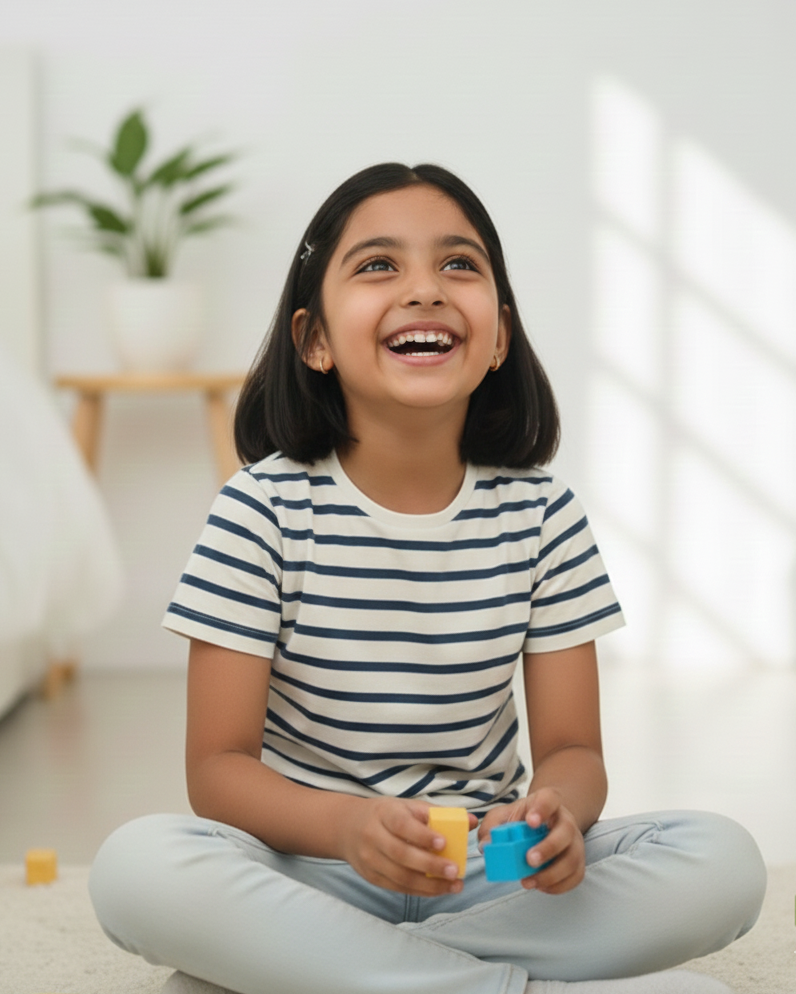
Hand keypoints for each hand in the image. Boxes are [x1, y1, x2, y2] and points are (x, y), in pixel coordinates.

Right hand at [339, 797, 477, 895]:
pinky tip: (438, 890)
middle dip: (430, 865)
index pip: (402, 825)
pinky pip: (398, 888)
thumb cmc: (385, 815)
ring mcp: (370, 859)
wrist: (348, 828)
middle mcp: (373, 836)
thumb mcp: (406, 806)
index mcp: (384, 813)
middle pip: (401, 854)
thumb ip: (438, 814)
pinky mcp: (371, 877)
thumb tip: (472, 821)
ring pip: (400, 876)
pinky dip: (420, 891)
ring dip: (429, 885)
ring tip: (453, 885)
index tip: (444, 843)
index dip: (422, 835)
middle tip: (455, 871)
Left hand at [478, 788, 584, 894]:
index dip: (542, 809)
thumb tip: (486, 846)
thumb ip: (492, 827)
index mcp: (548, 802)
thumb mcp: (504, 815)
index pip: (549, 799)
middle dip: (548, 848)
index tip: (530, 822)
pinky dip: (558, 886)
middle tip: (529, 860)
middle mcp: (565, 821)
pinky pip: (575, 876)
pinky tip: (540, 886)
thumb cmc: (522, 819)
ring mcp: (575, 842)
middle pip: (565, 832)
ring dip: (551, 874)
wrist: (545, 824)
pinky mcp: (578, 862)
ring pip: (572, 858)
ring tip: (528, 881)